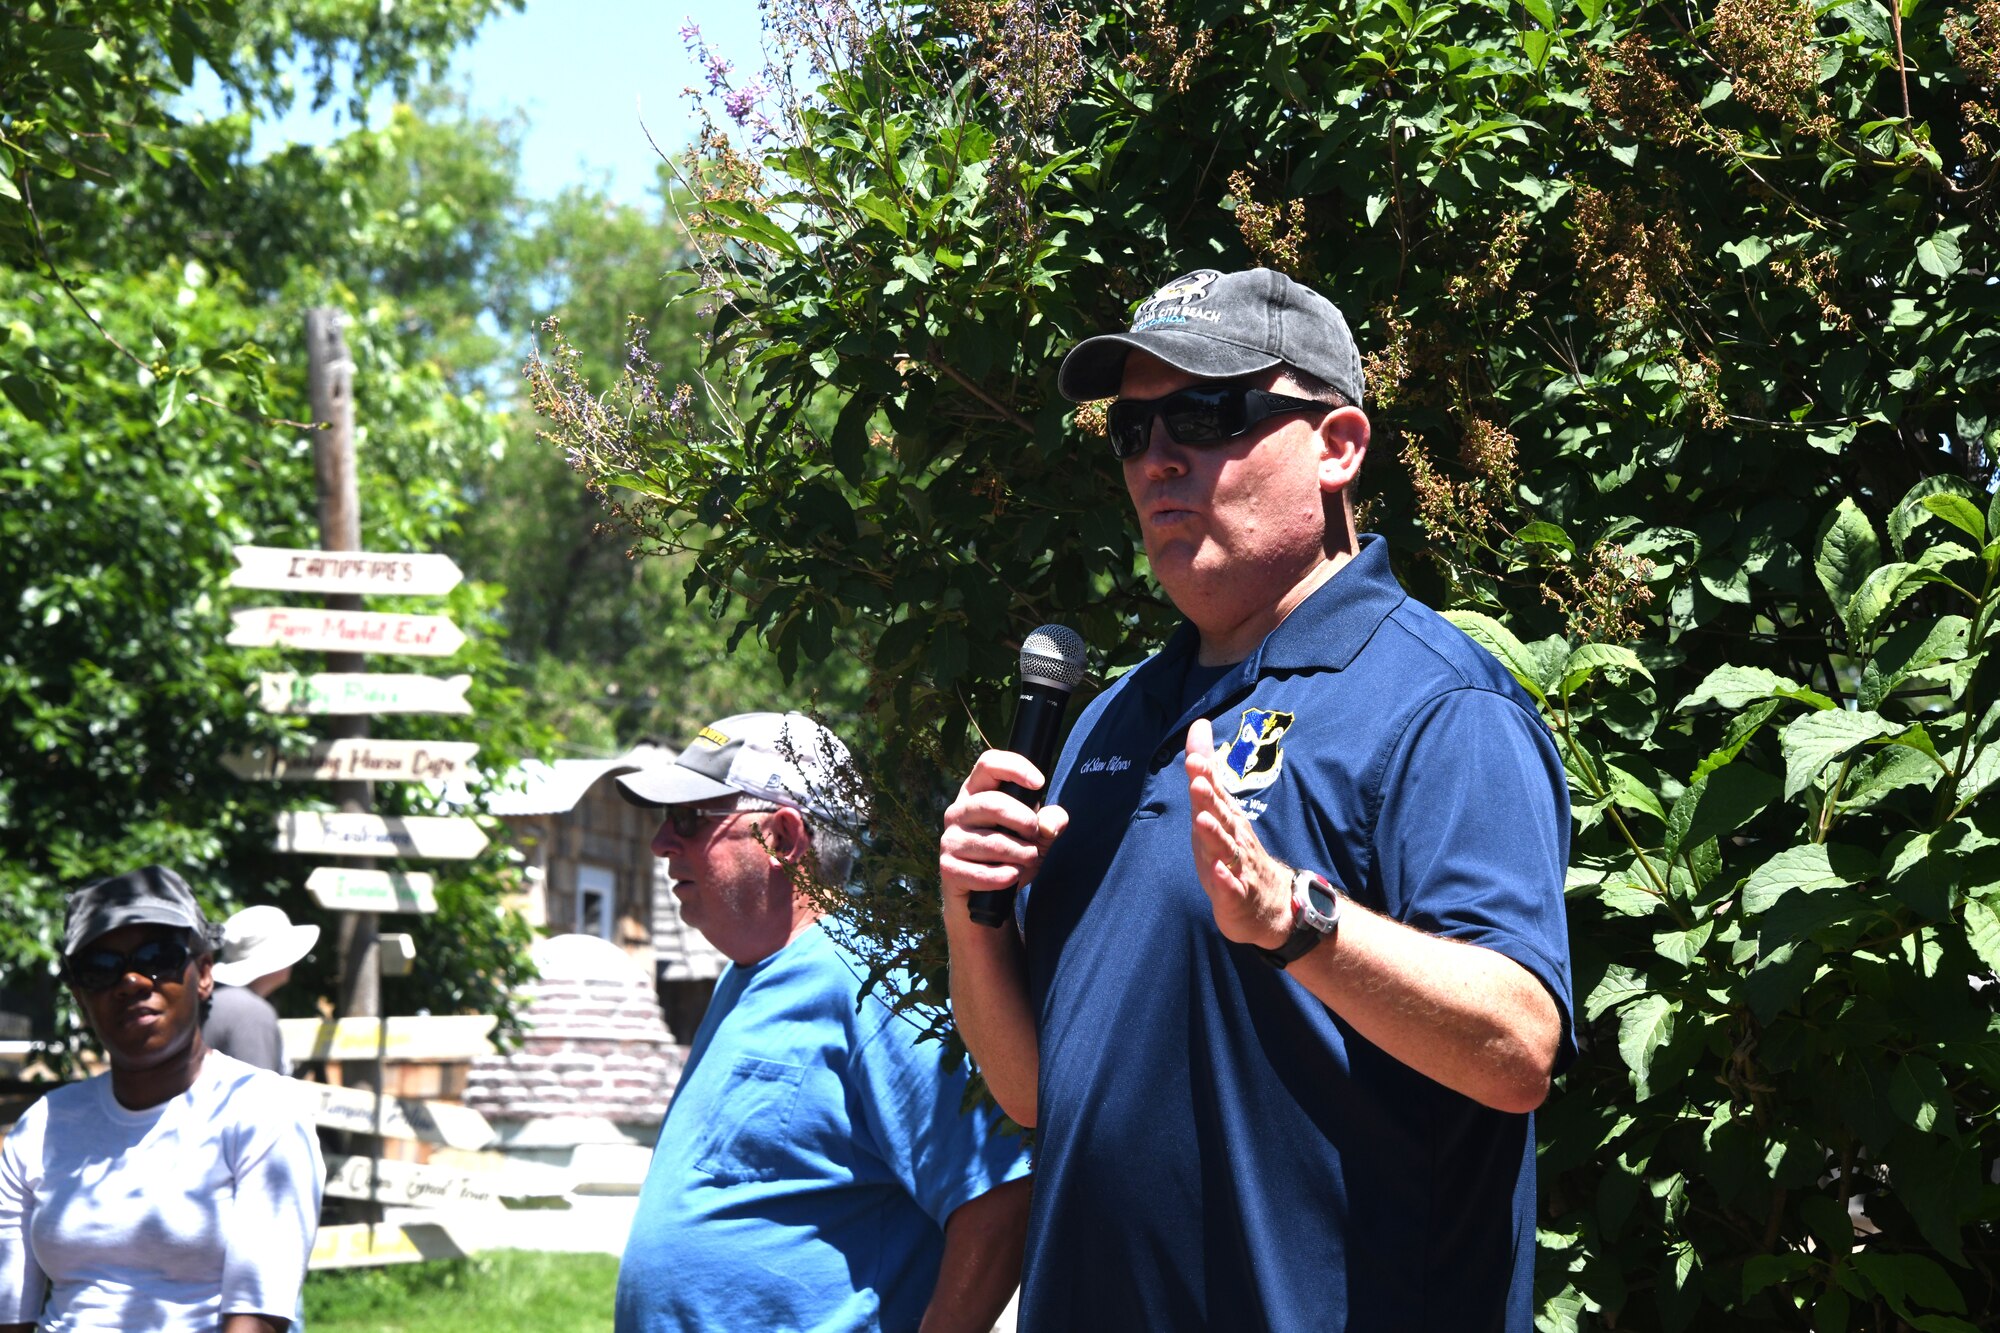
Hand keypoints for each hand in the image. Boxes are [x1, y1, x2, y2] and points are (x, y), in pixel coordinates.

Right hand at [939, 750, 1068, 910]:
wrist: (983, 897)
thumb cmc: (1011, 855)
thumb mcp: (1037, 835)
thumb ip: (1051, 822)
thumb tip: (1049, 825)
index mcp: (976, 793)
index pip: (989, 764)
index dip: (1015, 767)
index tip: (1039, 783)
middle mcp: (958, 811)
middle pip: (993, 803)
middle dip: (1024, 820)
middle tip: (1036, 835)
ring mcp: (950, 839)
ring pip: (993, 842)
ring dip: (1021, 854)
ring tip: (1028, 860)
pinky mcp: (948, 868)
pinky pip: (984, 872)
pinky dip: (1007, 876)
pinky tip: (1012, 876)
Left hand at [1184, 717, 1293, 948]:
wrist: (1269, 904)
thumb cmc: (1236, 852)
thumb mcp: (1217, 811)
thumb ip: (1206, 773)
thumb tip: (1198, 727)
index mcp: (1227, 818)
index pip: (1216, 792)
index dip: (1205, 776)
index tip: (1194, 757)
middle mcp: (1234, 838)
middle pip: (1221, 817)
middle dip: (1209, 800)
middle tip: (1197, 782)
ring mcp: (1237, 866)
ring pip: (1226, 849)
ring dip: (1214, 835)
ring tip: (1202, 822)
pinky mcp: (1235, 896)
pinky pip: (1231, 888)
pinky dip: (1225, 880)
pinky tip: (1218, 872)